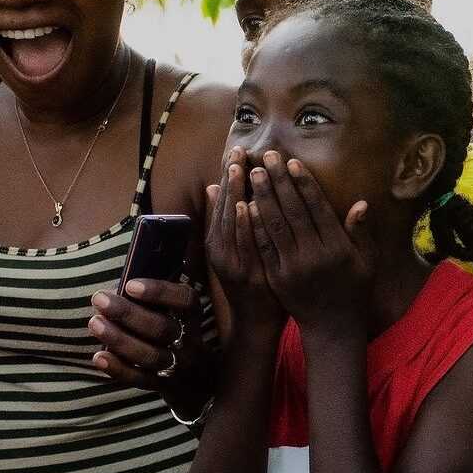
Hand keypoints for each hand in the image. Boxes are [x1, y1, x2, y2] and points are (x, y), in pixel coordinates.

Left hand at [89, 278, 213, 410]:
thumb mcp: (170, 310)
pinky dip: (118, 368)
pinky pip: (139, 378)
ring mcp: (176, 364)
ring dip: (119, 339)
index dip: (159, 292)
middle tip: (99, 299)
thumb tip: (114, 292)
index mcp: (191, 316)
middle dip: (127, 313)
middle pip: (161, 328)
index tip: (130, 285)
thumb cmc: (170, 327)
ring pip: (149, 354)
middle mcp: (188, 340)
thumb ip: (148, 300)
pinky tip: (99, 357)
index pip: (184, 301)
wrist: (193, 373)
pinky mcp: (161, 383)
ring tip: (95, 323)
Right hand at [205, 147, 285, 333]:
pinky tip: (247, 207)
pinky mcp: (245, 274)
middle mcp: (221, 249)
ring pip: (231, 223)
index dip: (226, 175)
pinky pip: (244, 246)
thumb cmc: (254, 282)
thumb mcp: (236, 250)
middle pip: (224, 207)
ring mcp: (231, 262)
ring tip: (239, 168)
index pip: (222, 201)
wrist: (258, 322)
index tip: (234, 150)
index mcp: (218, 241)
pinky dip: (244, 226)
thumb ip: (226, 221)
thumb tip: (214, 188)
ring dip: (235, 195)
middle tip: (236, 150)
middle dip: (230, 178)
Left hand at [248, 151, 375, 334]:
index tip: (292, 163)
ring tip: (252, 173)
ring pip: (274, 225)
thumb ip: (360, 233)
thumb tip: (361, 203)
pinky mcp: (277, 277)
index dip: (304, 183)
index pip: (317, 208)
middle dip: (278, 181)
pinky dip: (254, 225)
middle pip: (293, 211)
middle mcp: (315, 255)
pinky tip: (245, 205)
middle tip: (266, 157)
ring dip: (262, 197)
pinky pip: (263, 246)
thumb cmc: (354, 290)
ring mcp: (293, 267)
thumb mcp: (368, 262)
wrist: (332, 328)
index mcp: (338, 248)